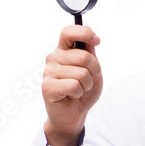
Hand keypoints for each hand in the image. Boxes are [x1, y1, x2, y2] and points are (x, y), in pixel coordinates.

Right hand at [41, 25, 101, 145]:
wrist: (74, 114)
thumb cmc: (83, 90)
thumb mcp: (93, 69)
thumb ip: (90, 53)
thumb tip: (91, 38)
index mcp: (64, 50)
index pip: (68, 32)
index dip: (84, 33)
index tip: (96, 41)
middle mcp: (54, 58)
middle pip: (84, 57)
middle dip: (94, 71)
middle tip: (87, 80)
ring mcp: (49, 72)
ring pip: (82, 73)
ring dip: (87, 85)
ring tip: (79, 89)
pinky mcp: (48, 87)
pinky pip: (74, 85)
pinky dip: (79, 92)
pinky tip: (72, 95)